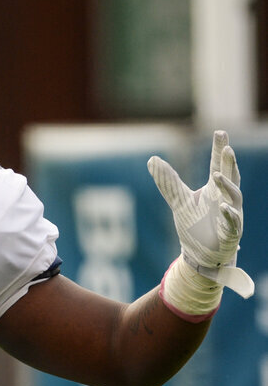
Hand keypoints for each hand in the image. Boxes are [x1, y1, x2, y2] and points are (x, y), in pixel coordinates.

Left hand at [148, 130, 253, 298]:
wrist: (200, 254)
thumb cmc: (195, 224)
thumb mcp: (179, 200)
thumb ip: (168, 181)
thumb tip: (151, 159)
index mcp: (214, 189)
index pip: (218, 165)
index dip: (219, 149)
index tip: (220, 131)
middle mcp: (225, 198)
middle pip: (231, 176)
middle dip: (229, 163)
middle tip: (227, 148)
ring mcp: (231, 214)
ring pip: (234, 197)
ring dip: (227, 186)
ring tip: (217, 176)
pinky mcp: (231, 232)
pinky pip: (233, 221)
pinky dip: (229, 214)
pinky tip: (223, 207)